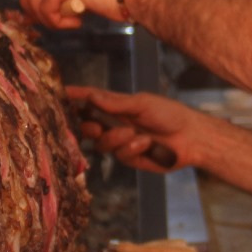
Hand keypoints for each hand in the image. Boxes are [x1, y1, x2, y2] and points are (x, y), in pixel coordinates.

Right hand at [69, 86, 196, 172]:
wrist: (192, 137)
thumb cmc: (169, 114)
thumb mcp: (142, 104)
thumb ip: (116, 103)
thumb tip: (91, 96)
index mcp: (117, 106)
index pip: (90, 101)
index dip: (75, 98)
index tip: (60, 93)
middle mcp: (115, 124)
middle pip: (87, 128)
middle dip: (87, 128)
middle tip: (95, 128)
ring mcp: (122, 142)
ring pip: (102, 144)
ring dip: (116, 139)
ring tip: (134, 134)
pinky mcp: (130, 158)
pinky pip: (121, 155)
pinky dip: (133, 148)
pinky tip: (146, 143)